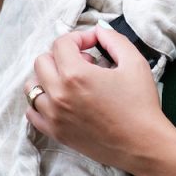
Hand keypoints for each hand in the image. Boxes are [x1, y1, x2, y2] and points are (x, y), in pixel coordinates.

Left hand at [26, 24, 170, 171]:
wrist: (143, 144)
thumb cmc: (141, 104)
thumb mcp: (135, 63)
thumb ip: (114, 40)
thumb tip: (98, 31)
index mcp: (76, 75)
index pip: (61, 43)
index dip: (80, 38)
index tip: (94, 45)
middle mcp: (59, 94)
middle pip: (42, 61)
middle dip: (62, 56)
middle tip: (86, 64)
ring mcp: (54, 116)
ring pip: (32, 86)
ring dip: (49, 78)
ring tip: (73, 82)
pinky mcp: (55, 133)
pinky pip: (32, 112)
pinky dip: (43, 102)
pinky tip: (63, 101)